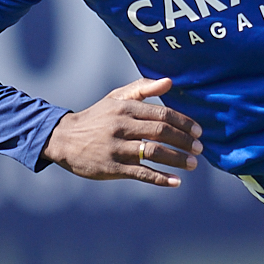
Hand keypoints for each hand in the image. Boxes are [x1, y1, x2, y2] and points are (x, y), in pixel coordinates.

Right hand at [41, 77, 201, 185]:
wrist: (64, 139)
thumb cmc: (96, 117)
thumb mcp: (116, 98)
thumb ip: (143, 88)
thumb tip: (169, 82)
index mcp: (126, 108)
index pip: (162, 113)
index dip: (184, 123)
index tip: (199, 131)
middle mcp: (122, 126)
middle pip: (162, 132)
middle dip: (184, 141)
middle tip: (199, 148)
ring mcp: (117, 148)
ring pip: (154, 153)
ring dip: (177, 159)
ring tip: (192, 164)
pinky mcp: (112, 167)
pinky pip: (141, 173)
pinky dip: (160, 178)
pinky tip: (175, 182)